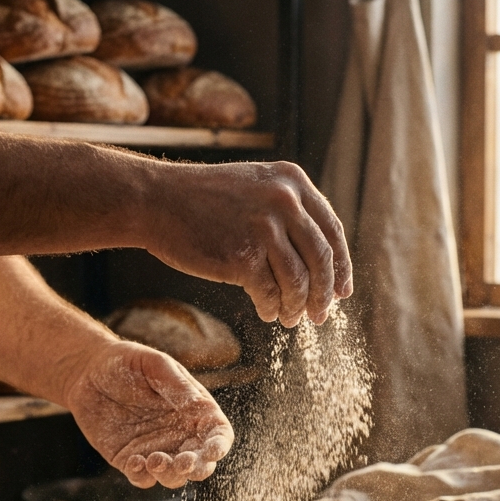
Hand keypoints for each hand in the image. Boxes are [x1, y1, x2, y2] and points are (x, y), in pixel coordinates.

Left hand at [64, 340, 233, 488]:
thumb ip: (178, 387)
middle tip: (182, 463)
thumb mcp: (155, 365)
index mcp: (194, 411)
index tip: (212, 451)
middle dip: (197, 468)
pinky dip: (142, 477)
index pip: (217, 434)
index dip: (219, 445)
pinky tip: (134, 462)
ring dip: (169, 476)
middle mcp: (179, 434)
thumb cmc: (127, 361)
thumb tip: (201, 408)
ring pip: (173, 477)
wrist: (87, 371)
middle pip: (201, 463)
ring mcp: (156, 449)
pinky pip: (142, 478)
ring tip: (154, 460)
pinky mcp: (130, 459)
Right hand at [141, 160, 351, 327]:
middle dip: (324, 294)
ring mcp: (264, 228)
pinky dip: (272, 308)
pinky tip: (267, 312)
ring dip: (297, 306)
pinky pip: (270, 293)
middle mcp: (284, 201)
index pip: (332, 231)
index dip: (342, 267)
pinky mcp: (243, 256)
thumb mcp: (256, 188)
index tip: (342, 292)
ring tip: (290, 319)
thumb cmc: (204, 201)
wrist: (156, 201)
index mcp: (293, 182)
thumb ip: (288, 213)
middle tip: (321, 315)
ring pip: (299, 281)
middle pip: (322, 260)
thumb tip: (321, 263)